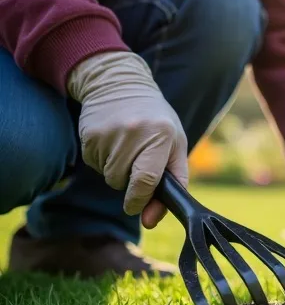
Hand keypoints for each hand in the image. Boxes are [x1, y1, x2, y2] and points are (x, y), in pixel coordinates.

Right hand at [67, 51, 187, 228]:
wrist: (120, 84)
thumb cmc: (157, 120)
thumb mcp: (176, 145)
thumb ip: (174, 182)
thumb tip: (150, 220)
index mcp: (160, 136)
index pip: (146, 180)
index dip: (140, 200)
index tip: (137, 207)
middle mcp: (133, 133)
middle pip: (123, 182)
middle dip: (130, 180)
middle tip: (137, 158)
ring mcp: (108, 133)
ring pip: (109, 176)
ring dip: (117, 170)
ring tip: (126, 146)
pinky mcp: (89, 135)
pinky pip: (95, 165)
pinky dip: (104, 160)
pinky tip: (112, 141)